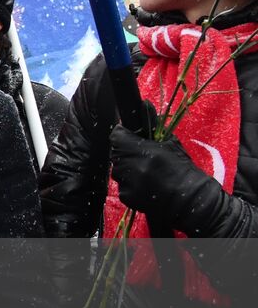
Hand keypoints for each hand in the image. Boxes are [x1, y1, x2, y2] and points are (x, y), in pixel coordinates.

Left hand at [108, 125, 230, 233]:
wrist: (191, 201)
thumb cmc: (184, 171)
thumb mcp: (171, 143)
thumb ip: (154, 125)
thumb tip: (145, 106)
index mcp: (137, 149)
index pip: (116, 135)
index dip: (123, 134)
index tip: (130, 136)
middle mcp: (128, 165)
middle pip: (116, 153)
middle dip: (127, 153)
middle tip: (144, 157)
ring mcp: (126, 182)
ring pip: (119, 170)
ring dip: (128, 169)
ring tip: (148, 174)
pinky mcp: (127, 197)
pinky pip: (123, 186)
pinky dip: (131, 185)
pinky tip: (147, 186)